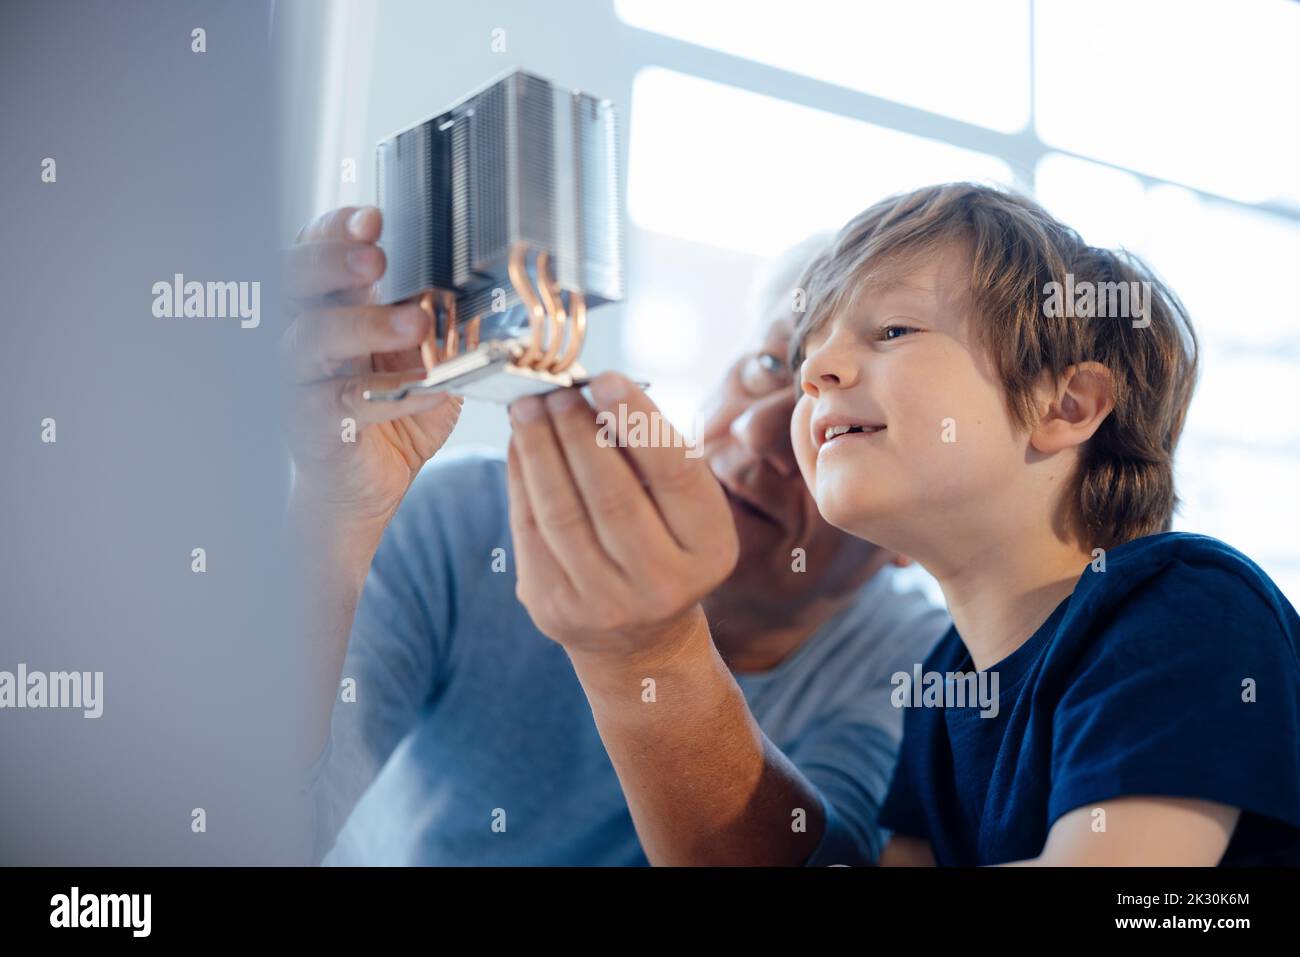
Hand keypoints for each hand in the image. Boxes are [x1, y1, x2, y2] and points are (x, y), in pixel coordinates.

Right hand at [281, 206, 462, 528]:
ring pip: (310, 337)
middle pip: (294, 280)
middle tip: (376, 259)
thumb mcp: (422, 357)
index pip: (318, 251)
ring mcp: (301, 378)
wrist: (370, 482)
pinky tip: (427, 389)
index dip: (337, 229)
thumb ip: (437, 322)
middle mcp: (306, 333)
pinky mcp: (309, 423)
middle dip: (333, 260)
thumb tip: (479, 289)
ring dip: (365, 324)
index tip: (372, 218)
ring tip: (416, 323)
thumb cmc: (391, 411)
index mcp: (333, 305)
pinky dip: (390, 392)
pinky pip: (342, 401)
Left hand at [505, 373, 738, 664]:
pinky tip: (520, 444)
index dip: (637, 421)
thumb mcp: (683, 508)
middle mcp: (663, 583)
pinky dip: (521, 479)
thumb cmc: (663, 546)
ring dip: (539, 449)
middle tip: (556, 390)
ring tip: (529, 408)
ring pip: (562, 511)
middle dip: (578, 432)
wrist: (637, 639)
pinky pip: (530, 531)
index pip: (674, 474)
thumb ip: (651, 456)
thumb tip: (595, 394)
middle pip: (611, 494)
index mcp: (709, 550)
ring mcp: (605, 603)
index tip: (606, 379)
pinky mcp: (554, 608)